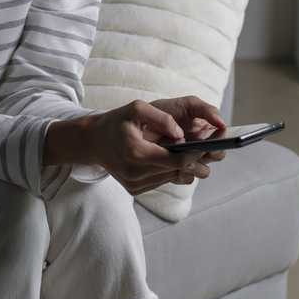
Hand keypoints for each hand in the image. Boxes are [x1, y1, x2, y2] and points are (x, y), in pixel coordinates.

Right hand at [83, 100, 210, 195]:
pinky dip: (170, 171)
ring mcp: (134, 184)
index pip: (177, 160)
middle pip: (177, 172)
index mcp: (136, 153)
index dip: (195, 153)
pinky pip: (162, 181)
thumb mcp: (136, 108)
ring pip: (172, 178)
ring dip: (183, 167)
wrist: (93, 141)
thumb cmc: (116, 121)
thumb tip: (181, 136)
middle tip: (206, 148)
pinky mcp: (135, 189)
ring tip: (190, 152)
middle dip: (194, 160)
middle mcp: (135, 173)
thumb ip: (162, 118)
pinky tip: (170, 159)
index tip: (206, 144)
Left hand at [149, 95, 228, 171]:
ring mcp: (187, 160)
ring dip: (196, 166)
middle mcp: (199, 147)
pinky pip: (184, 178)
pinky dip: (181, 174)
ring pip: (201, 171)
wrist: (137, 121)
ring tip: (185, 160)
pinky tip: (172, 167)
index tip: (215, 142)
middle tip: (199, 150)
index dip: (222, 144)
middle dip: (209, 155)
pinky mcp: (174, 171)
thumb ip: (206, 110)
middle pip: (215, 157)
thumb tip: (222, 124)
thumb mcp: (187, 105)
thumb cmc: (164, 110)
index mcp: (206, 132)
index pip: (223, 143)